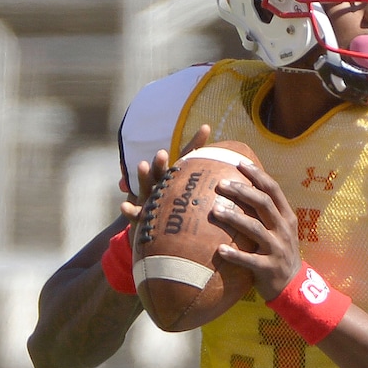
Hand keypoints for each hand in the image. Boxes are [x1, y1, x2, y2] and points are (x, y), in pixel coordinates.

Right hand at [120, 124, 212, 241]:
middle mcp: (160, 187)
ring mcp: (147, 200)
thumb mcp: (196, 205)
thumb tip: (242, 185)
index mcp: (176, 182)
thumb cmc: (180, 220)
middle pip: (162, 171)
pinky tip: (125, 206)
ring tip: (143, 165)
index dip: (195, 144)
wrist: (156, 239)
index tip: (206, 128)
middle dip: (161, 162)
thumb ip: (216, 196)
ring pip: (145, 186)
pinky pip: (133, 214)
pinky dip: (129, 210)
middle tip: (164, 152)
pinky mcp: (139, 217)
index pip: (187, 160)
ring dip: (144, 176)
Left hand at [212, 161, 302, 299]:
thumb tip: (242, 190)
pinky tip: (219, 250)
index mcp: (287, 218)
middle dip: (242, 191)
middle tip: (220, 184)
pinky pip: (249, 260)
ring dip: (234, 218)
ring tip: (215, 211)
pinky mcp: (268, 268)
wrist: (293, 286)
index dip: (257, 175)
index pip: (273, 190)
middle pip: (263, 203)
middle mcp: (283, 230)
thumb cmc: (279, 253)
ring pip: (255, 228)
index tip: (240, 163)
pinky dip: (234, 254)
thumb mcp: (281, 230)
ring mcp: (277, 249)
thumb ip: (266, 214)